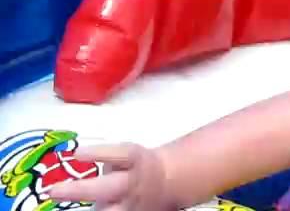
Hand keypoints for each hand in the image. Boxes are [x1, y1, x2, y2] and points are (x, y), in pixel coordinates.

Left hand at [48, 143, 175, 210]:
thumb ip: (106, 158)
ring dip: (93, 210)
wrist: (167, 180)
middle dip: (80, 190)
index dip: (99, 154)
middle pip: (109, 187)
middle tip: (53, 191)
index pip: (121, 155)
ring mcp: (132, 205)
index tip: (76, 153)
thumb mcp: (128, 153)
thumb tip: (72, 161)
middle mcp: (133, 183)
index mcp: (136, 160)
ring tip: (62, 202)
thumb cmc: (139, 164)